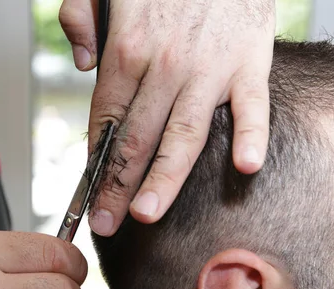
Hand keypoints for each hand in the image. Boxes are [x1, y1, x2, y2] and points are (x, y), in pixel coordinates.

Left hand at [60, 0, 274, 235]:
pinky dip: (251, 136)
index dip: (95, 162)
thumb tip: (82, 63)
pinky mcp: (250, 63)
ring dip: (164, 179)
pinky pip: (253, 107)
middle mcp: (165, 66)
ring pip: (183, 135)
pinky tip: (244, 167)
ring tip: (147, 213)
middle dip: (118, 186)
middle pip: (136, 138)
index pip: (105, 120)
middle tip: (106, 224)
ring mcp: (210, 68)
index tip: (89, 194)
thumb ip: (80, 17)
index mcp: (126, 49)